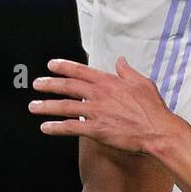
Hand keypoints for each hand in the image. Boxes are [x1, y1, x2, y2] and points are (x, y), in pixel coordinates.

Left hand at [30, 57, 179, 153]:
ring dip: (47, 106)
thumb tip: (120, 60)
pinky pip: (71, 127)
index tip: (51, 65)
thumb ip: (127, 71)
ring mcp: (96, 112)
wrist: (157, 131)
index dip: (64, 66)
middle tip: (36, 84)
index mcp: (108, 81)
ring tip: (33, 106)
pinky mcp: (96, 130)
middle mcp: (99, 94)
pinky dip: (56, 127)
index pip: (80, 70)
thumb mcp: (141, 82)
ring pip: (65, 106)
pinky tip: (46, 127)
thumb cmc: (152, 108)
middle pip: (68, 86)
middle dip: (49, 84)